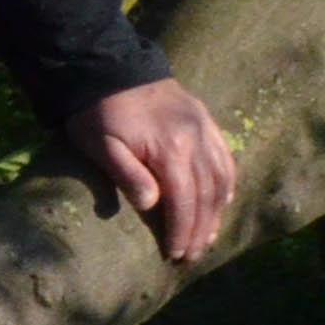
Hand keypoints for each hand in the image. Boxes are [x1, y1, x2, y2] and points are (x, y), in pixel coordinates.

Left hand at [73, 77, 236, 265]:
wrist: (110, 67)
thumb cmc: (97, 111)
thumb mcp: (99, 144)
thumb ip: (126, 174)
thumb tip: (152, 205)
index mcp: (170, 149)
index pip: (183, 200)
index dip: (181, 230)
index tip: (176, 254)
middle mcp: (196, 141)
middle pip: (206, 194)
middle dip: (200, 229)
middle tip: (192, 256)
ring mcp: (204, 129)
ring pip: (220, 178)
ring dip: (217, 212)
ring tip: (208, 238)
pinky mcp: (205, 121)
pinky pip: (225, 158)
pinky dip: (227, 184)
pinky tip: (223, 202)